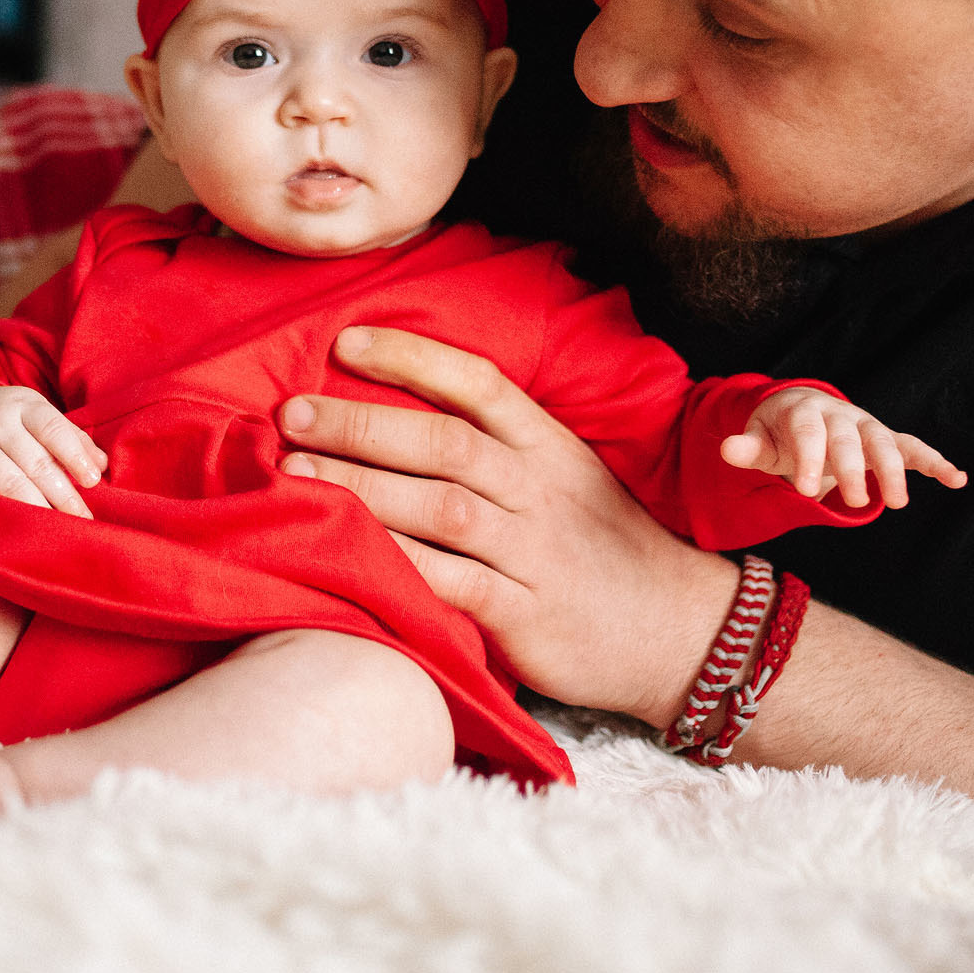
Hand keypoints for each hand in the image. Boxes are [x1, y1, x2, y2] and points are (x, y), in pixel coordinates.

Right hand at [0, 383, 106, 544]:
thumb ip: (69, 437)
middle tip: (82, 521)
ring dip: (30, 506)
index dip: (74, 455)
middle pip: (34, 460)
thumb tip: (102, 465)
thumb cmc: (3, 419)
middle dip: (61, 493)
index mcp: (25, 406)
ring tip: (51, 532)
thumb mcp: (34, 414)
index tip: (93, 481)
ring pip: (5, 479)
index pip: (53, 429)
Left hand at [275, 326, 735, 725]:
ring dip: (362, 487)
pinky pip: (450, 582)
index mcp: (548, 446)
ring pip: (440, 507)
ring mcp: (533, 551)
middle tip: (293, 413)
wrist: (680, 631)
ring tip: (296, 472)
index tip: (345, 341)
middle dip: (362, 423)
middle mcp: (539, 490)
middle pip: (444, 442)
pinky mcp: (525, 614)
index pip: (478, 384)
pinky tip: (343, 550)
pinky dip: (395, 563)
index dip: (411, 356)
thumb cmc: (604, 550)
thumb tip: (402, 413)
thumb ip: (500, 447)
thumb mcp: (567, 477)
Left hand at [719, 387, 965, 508]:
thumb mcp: (760, 440)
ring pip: (884, 442)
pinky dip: (936, 461)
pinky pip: (914, 447)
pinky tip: (957, 479)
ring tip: (898, 504)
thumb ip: (748, 448)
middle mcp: (840, 415)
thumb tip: (727, 449)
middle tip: (855, 502)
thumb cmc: (778, 433)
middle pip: (849, 439)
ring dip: (894, 470)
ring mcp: (866, 426)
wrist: (802, 411)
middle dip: (852, 468)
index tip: (807, 491)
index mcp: (804, 411)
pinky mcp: (886, 439)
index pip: (808, 433)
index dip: (809, 459)